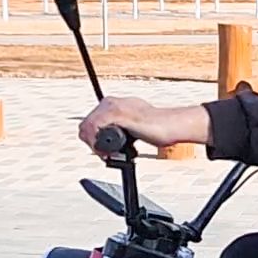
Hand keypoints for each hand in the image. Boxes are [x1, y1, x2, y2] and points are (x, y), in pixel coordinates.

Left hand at [78, 95, 207, 151]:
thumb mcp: (136, 127)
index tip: (103, 151)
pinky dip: (96, 142)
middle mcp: (112, 102)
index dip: (94, 138)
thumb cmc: (159, 128)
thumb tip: (116, 142)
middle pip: (86, 123)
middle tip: (103, 155)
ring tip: (104, 154)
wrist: (171, 125)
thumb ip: (125, 129)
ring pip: (87, 125)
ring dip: (92, 144)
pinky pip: (94, 126)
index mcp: (116, 104)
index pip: (93, 120)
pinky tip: (105, 151)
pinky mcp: (117, 114)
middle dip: (92, 142)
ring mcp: (113, 107)